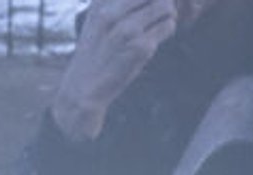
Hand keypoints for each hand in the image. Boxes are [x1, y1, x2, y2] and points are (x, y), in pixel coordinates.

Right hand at [51, 0, 180, 140]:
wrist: (84, 87)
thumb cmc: (94, 52)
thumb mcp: (95, 19)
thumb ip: (112, 3)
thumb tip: (145, 0)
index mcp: (101, 3)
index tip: (149, 5)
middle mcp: (112, 13)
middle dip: (162, 2)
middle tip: (159, 13)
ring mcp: (127, 30)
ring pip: (166, 7)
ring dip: (168, 15)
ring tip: (159, 24)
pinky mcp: (140, 47)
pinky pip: (168, 27)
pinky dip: (168, 30)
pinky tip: (155, 38)